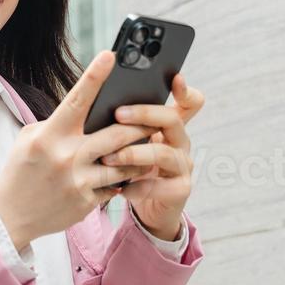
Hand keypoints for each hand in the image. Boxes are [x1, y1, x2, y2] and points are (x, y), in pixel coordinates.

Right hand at [0, 50, 159, 249]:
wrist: (10, 215)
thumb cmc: (21, 170)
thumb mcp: (30, 139)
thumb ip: (58, 123)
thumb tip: (86, 109)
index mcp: (49, 136)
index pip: (76, 100)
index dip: (94, 76)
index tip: (110, 56)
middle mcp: (66, 157)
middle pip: (116, 134)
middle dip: (139, 124)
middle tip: (153, 116)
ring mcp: (78, 182)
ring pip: (124, 162)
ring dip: (139, 153)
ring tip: (148, 146)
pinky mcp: (86, 202)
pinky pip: (115, 185)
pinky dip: (123, 177)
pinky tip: (128, 172)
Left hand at [98, 72, 204, 240]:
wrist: (145, 207)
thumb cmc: (132, 167)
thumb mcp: (129, 141)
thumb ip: (121, 124)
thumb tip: (94, 99)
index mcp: (171, 126)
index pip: (190, 102)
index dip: (185, 91)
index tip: (175, 78)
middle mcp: (181, 142)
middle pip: (172, 119)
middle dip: (144, 114)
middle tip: (117, 115)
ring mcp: (183, 166)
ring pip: (164, 153)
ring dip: (134, 154)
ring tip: (109, 158)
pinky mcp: (180, 190)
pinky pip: (160, 186)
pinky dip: (138, 187)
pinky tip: (120, 188)